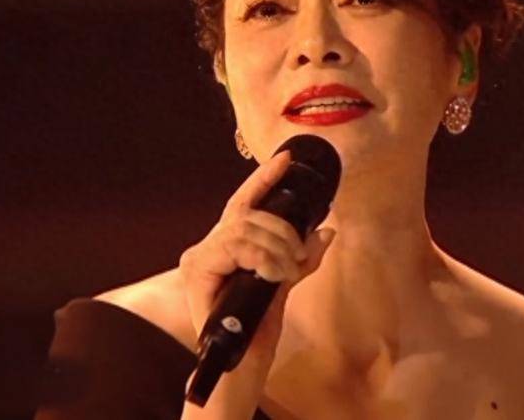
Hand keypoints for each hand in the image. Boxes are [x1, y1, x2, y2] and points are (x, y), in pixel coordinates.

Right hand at [179, 149, 335, 418]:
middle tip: (297, 257)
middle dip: (283, 230)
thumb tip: (325, 230)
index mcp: (228, 245)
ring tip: (286, 272)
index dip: (265, 178)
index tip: (287, 158)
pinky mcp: (197, 269)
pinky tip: (272, 274)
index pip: (245, 201)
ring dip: (276, 247)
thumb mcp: (286, 282)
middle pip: (250, 213)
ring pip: (245, 227)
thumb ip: (302, 256)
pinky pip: (236, 245)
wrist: (241, 364)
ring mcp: (200, 257)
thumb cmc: (258, 327)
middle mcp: (210, 246)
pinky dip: (262, 257)